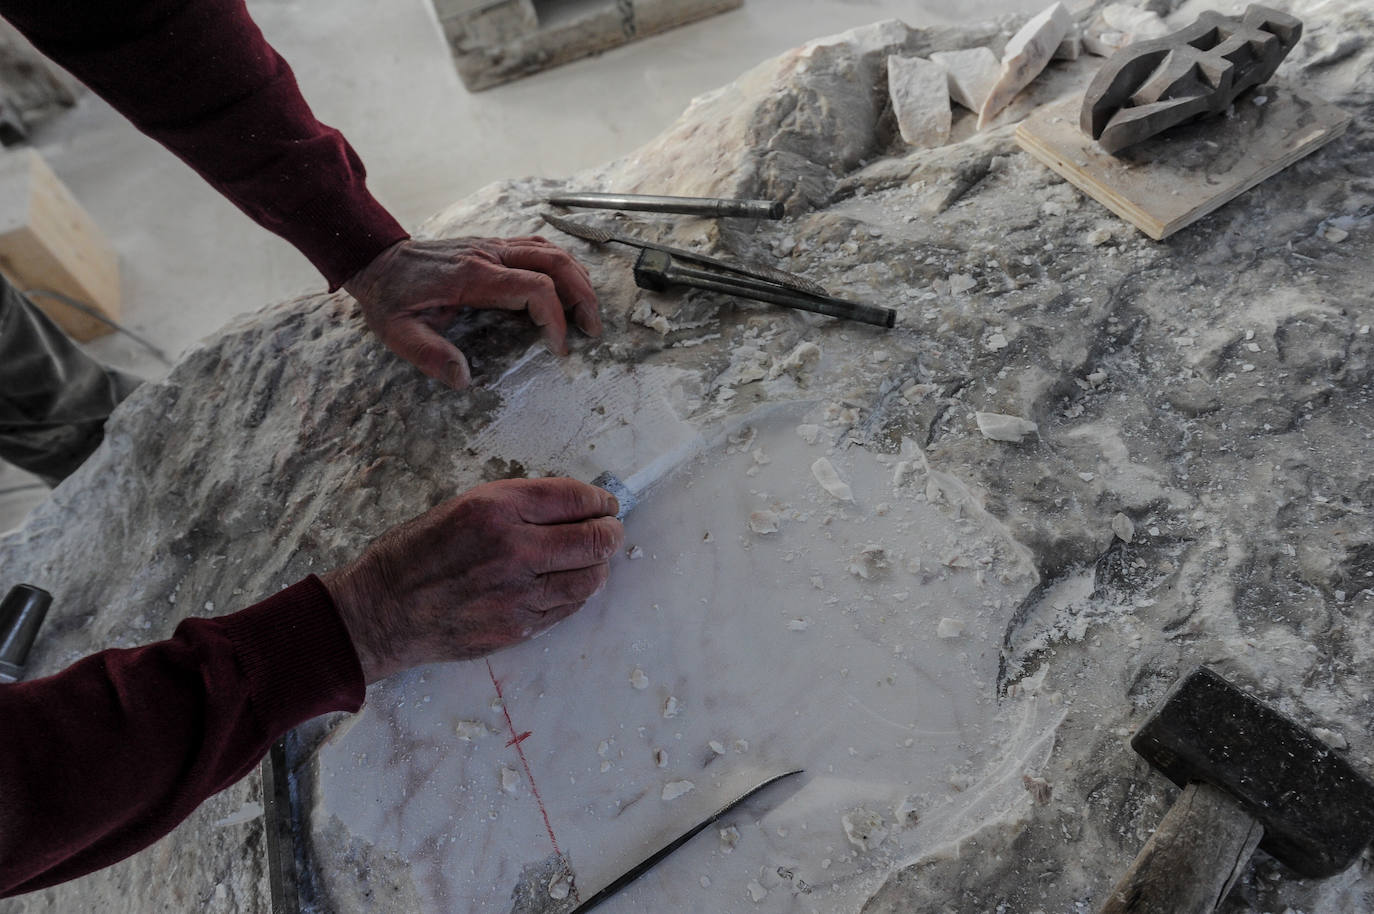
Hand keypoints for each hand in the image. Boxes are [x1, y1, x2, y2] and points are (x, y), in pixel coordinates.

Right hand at [321, 478, 622, 683]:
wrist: (382, 610)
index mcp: (496, 509)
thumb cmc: (416, 552)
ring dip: (598, 565)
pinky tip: (567, 582)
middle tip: (609, 529)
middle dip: (610, 532)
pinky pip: (568, 608)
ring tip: (591, 557)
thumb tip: (573, 505)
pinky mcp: (519, 629)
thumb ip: (519, 505)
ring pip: (590, 578)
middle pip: (594, 540)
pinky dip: (576, 592)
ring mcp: (519, 595)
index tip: (606, 503)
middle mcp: (513, 550)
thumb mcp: (463, 506)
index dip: (600, 500)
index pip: (575, 498)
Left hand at [344, 237, 601, 389]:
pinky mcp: (493, 246)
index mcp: (474, 276)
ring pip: (552, 251)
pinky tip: (567, 287)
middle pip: (556, 263)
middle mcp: (490, 254)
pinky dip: (561, 266)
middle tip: (592, 330)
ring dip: (577, 279)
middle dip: (582, 296)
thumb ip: (430, 355)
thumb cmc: (390, 298)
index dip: (556, 320)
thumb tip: (464, 379)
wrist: (376, 260)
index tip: (557, 350)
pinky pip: (538, 247)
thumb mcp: (398, 333)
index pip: (535, 288)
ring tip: (587, 312)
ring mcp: (493, 246)